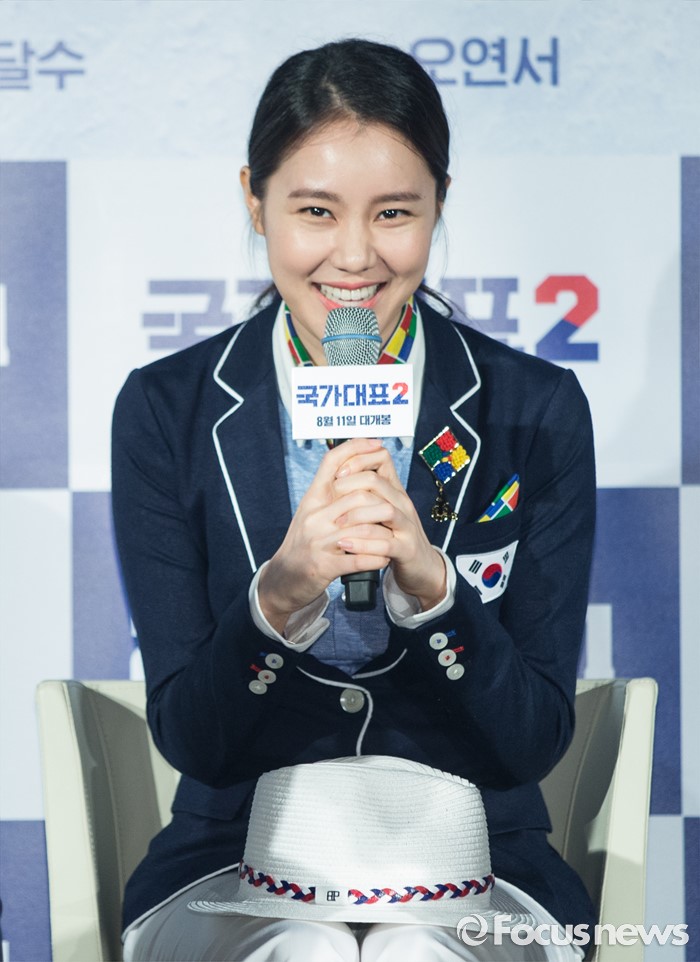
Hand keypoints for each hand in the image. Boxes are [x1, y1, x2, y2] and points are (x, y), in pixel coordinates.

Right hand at [258, 438, 393, 632]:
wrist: (282, 578)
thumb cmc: (303, 543)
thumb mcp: (312, 512)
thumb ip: (331, 494)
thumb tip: (354, 467)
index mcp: (312, 498)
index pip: (332, 462)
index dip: (356, 447)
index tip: (377, 443)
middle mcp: (314, 515)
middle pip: (357, 495)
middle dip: (382, 504)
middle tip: (396, 510)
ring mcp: (318, 541)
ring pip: (362, 528)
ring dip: (384, 533)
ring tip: (393, 536)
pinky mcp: (324, 565)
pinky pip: (359, 558)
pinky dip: (377, 558)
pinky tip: (385, 558)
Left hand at [331, 444, 445, 611]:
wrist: (421, 566)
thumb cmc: (395, 536)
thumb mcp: (381, 509)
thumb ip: (366, 491)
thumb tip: (339, 469)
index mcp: (394, 490)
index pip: (380, 459)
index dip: (357, 459)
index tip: (337, 473)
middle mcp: (402, 504)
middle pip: (376, 481)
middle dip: (348, 485)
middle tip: (331, 496)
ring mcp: (406, 526)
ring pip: (384, 510)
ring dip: (355, 515)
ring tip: (337, 523)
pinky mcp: (406, 550)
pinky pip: (385, 544)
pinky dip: (363, 544)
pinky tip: (346, 545)